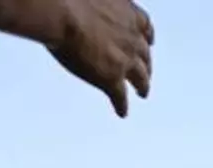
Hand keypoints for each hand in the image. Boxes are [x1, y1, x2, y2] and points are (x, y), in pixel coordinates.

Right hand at [47, 0, 153, 116]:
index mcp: (129, 14)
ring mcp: (125, 60)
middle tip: (145, 72)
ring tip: (143, 93)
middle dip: (146, 65)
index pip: (145, 27)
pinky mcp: (112, 78)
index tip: (149, 41)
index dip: (147, 36)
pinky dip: (122, 105)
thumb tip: (87, 4)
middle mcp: (132, 37)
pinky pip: (120, 96)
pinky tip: (122, 112)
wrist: (62, 11)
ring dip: (142, 86)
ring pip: (140, 78)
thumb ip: (98, 3)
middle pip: (145, 56)